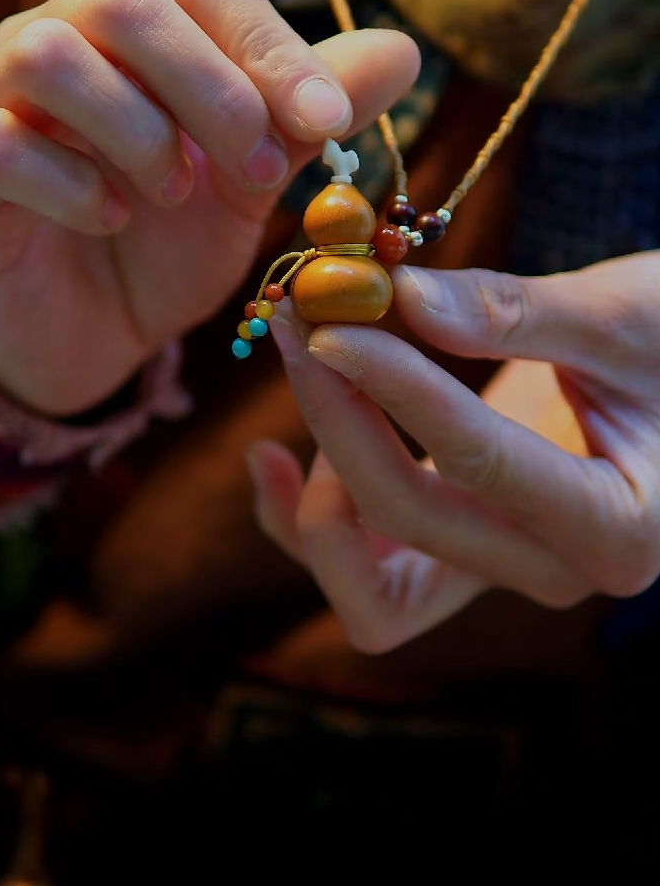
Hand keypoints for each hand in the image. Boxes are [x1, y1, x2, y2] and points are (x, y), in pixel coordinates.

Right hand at [0, 0, 417, 414]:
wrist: (99, 332)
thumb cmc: (175, 241)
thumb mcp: (255, 180)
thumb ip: (309, 116)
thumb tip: (403, 52)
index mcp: (142, 26)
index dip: (270, 42)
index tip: (329, 120)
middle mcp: (62, 38)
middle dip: (210, 87)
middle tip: (258, 173)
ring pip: (46, 54)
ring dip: (136, 130)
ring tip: (176, 193)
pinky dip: (71, 185)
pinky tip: (114, 221)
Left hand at [249, 253, 659, 651]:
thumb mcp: (620, 314)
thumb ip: (512, 311)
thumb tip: (398, 296)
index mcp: (617, 523)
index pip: (477, 460)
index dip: (392, 387)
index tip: (331, 320)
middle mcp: (555, 569)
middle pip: (409, 522)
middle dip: (338, 419)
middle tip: (302, 320)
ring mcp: (503, 569)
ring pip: (374, 589)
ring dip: (317, 493)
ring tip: (304, 376)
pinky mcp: (464, 552)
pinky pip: (365, 574)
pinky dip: (307, 526)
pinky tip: (266, 459)